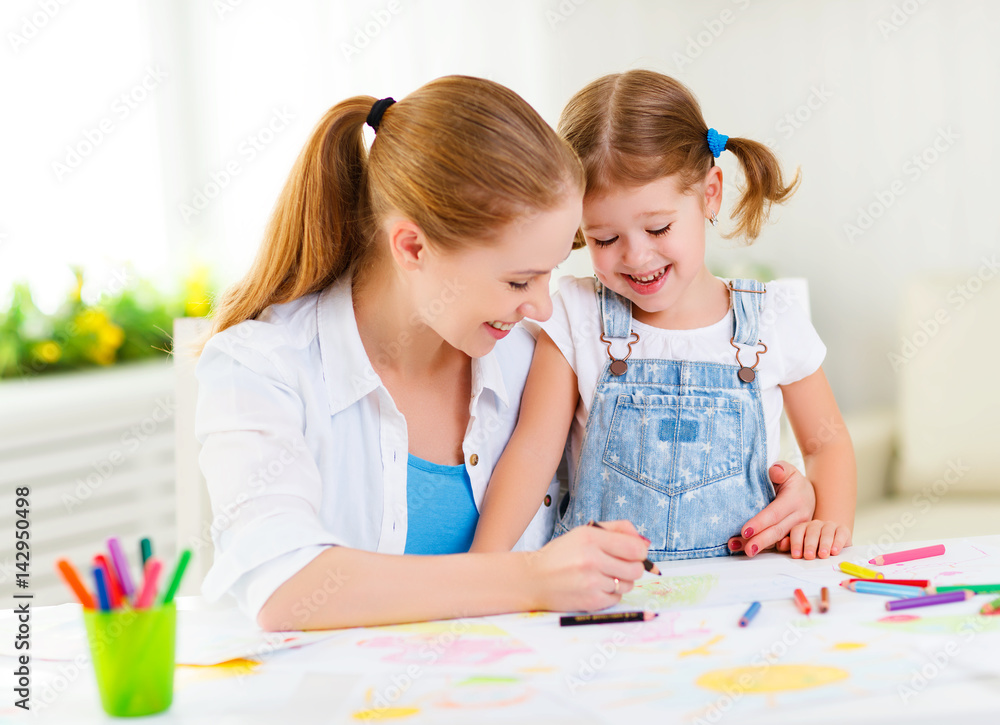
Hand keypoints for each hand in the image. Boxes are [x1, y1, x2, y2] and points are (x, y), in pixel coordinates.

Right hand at [526, 520, 648, 611]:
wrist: (532, 579)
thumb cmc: (561, 555)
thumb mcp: (584, 533)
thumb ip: (616, 530)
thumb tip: (645, 542)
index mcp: (590, 537)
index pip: (635, 548)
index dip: (640, 552)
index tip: (634, 553)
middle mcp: (591, 559)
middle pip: (636, 569)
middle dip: (632, 568)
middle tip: (618, 565)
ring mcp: (591, 582)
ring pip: (627, 585)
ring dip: (620, 581)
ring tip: (602, 576)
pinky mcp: (590, 601)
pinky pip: (616, 598)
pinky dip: (609, 594)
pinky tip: (594, 587)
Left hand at [727, 461, 815, 557]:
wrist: (808, 492)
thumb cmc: (791, 481)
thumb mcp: (788, 471)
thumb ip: (781, 469)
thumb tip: (775, 471)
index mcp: (794, 500)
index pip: (774, 513)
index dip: (760, 523)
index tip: (745, 531)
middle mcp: (798, 517)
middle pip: (777, 531)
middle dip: (760, 541)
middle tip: (745, 549)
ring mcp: (797, 529)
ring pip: (778, 540)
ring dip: (760, 547)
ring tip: (739, 548)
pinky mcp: (794, 536)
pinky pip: (780, 544)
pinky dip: (766, 549)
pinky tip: (753, 550)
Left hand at [786, 520, 851, 558]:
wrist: (835, 541)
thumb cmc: (814, 547)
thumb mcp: (802, 548)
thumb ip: (790, 546)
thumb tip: (781, 545)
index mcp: (802, 527)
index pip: (797, 532)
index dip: (796, 543)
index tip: (796, 555)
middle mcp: (815, 524)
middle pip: (811, 532)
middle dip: (809, 545)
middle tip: (809, 556)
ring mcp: (829, 525)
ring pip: (826, 532)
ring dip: (824, 544)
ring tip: (823, 554)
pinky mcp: (842, 529)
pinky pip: (840, 533)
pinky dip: (837, 542)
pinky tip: (835, 551)